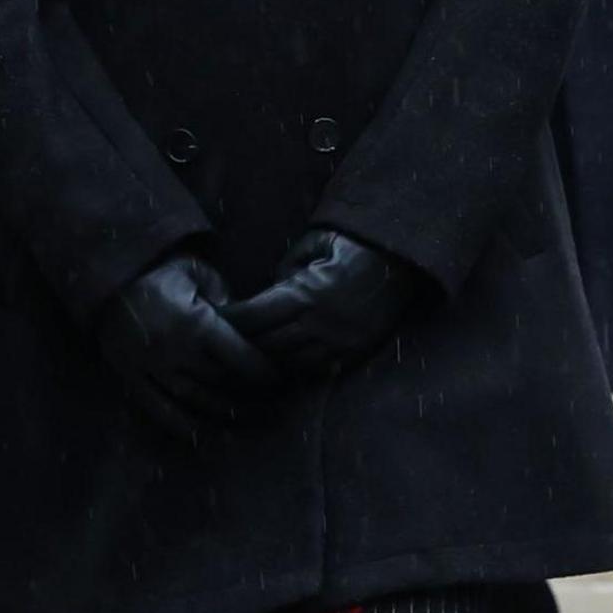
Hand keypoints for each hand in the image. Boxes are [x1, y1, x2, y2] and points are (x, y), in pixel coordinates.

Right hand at [95, 253, 280, 434]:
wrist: (108, 280)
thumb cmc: (160, 273)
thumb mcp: (198, 272)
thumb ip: (224, 298)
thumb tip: (245, 328)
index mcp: (195, 322)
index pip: (239, 357)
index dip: (263, 372)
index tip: (279, 378)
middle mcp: (174, 350)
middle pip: (220, 383)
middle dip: (249, 395)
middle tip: (271, 402)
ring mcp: (150, 368)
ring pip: (194, 401)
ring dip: (224, 414)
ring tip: (247, 419)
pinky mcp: (131, 378)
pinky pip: (161, 410)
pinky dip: (185, 426)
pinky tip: (207, 434)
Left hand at [223, 228, 428, 378]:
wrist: (397, 256)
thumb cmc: (348, 244)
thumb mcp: (309, 247)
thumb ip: (283, 274)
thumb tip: (262, 297)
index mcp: (307, 293)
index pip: (255, 316)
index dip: (232, 319)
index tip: (215, 318)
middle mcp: (322, 323)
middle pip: (268, 345)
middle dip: (243, 343)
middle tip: (223, 340)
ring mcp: (340, 342)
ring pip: (291, 363)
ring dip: (269, 360)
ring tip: (250, 354)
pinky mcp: (355, 352)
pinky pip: (318, 369)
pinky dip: (297, 367)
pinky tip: (283, 361)